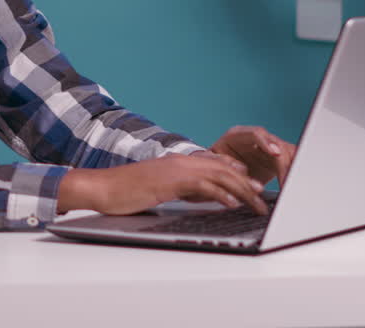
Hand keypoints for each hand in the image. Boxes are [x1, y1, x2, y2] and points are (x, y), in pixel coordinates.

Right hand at [56, 153, 268, 215]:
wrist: (103, 188)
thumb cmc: (125, 191)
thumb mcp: (157, 188)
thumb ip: (178, 189)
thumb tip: (195, 196)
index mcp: (176, 162)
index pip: (212, 162)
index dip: (234, 170)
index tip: (249, 180)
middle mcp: (179, 161)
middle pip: (221, 168)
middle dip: (245, 181)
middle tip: (261, 193)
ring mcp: (176, 170)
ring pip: (218, 175)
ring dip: (240, 189)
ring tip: (256, 200)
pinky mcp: (171, 181)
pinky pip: (203, 186)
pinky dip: (221, 194)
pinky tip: (233, 203)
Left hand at [209, 125, 295, 186]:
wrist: (217, 169)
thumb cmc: (213, 164)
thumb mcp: (213, 162)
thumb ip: (221, 163)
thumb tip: (228, 169)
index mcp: (237, 135)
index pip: (256, 134)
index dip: (266, 143)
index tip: (274, 154)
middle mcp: (255, 138)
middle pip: (276, 144)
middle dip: (284, 161)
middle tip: (287, 178)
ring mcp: (267, 148)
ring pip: (286, 153)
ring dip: (291, 168)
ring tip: (291, 184)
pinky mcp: (275, 159)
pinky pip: (289, 162)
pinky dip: (292, 173)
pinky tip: (294, 184)